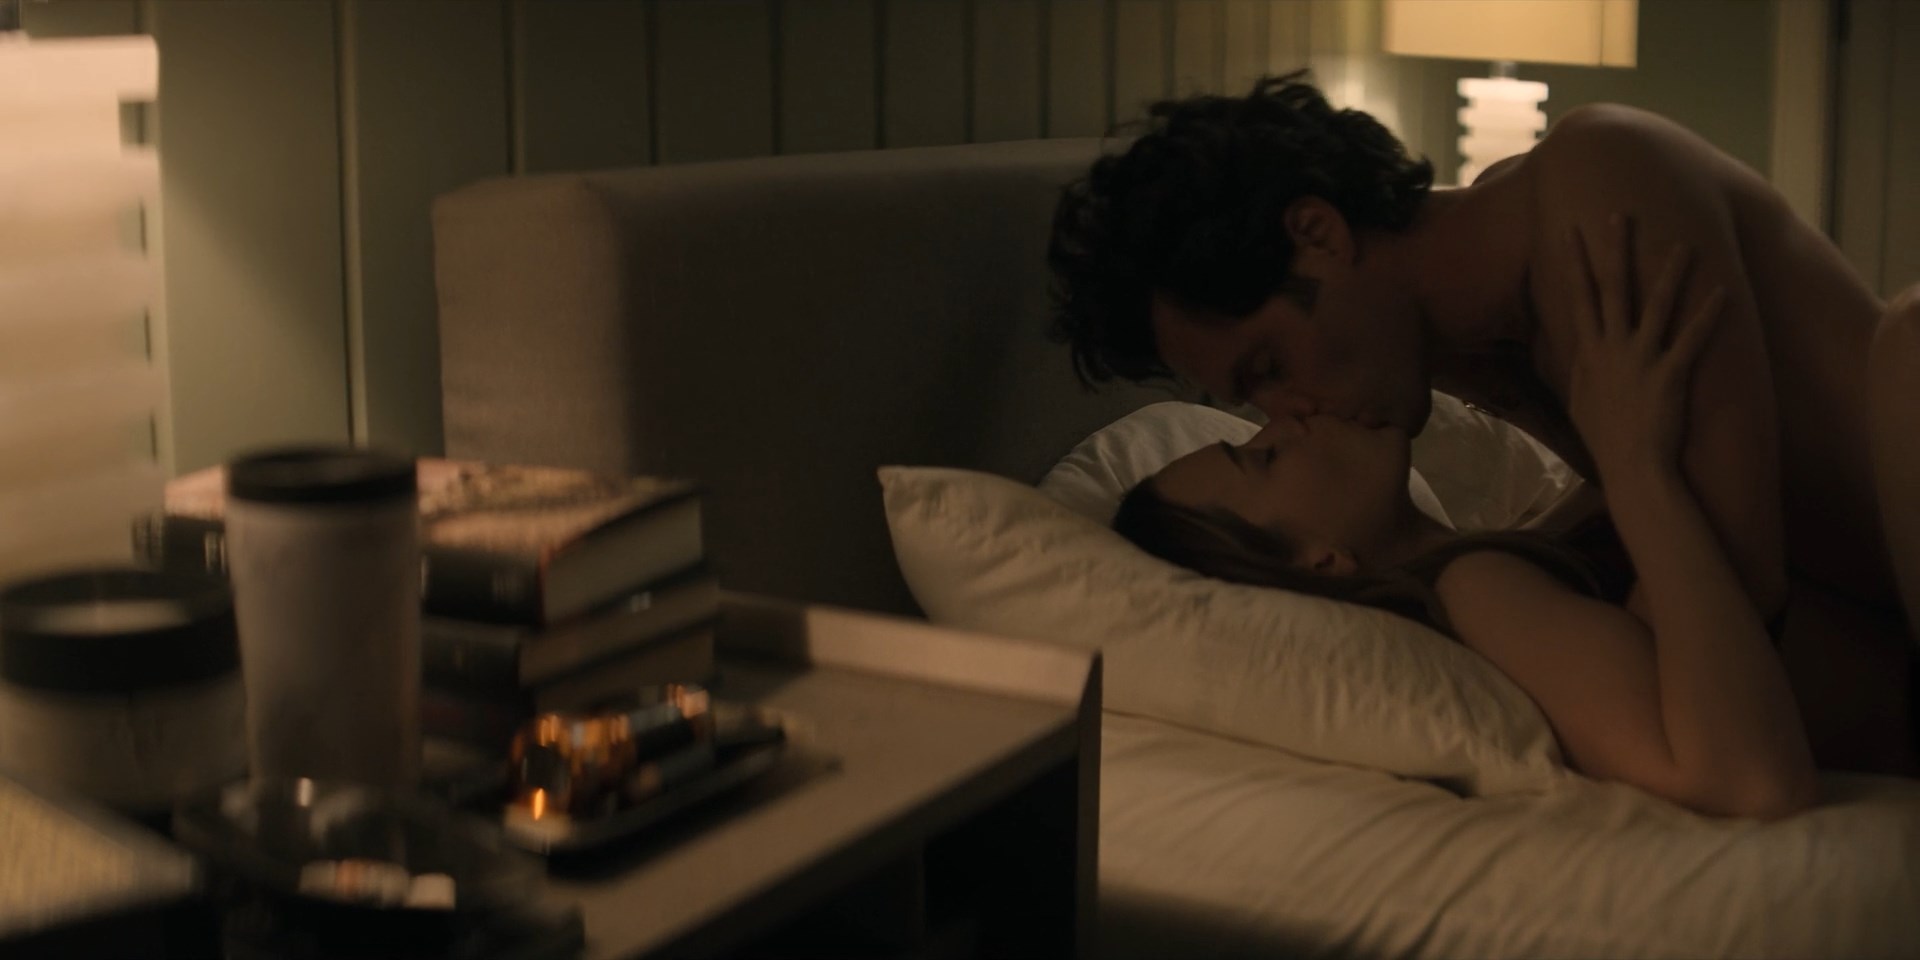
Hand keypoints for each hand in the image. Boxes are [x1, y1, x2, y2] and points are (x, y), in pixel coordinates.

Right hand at [1564, 215, 1725, 486]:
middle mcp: (1611, 349)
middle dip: (1614, 249)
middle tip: (1619, 214)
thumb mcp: (1579, 401)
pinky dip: (1707, 315)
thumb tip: (1577, 351)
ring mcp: (1641, 360)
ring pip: (1655, 307)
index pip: (1577, 298)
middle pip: (1612, 289)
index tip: (1570, 233)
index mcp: (1588, 354)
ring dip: (1669, 272)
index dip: (1573, 264)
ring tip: (1684, 243)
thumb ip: (1580, 370)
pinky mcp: (1671, 375)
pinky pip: (1692, 339)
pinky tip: (1722, 291)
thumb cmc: (1606, 440)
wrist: (1632, 467)